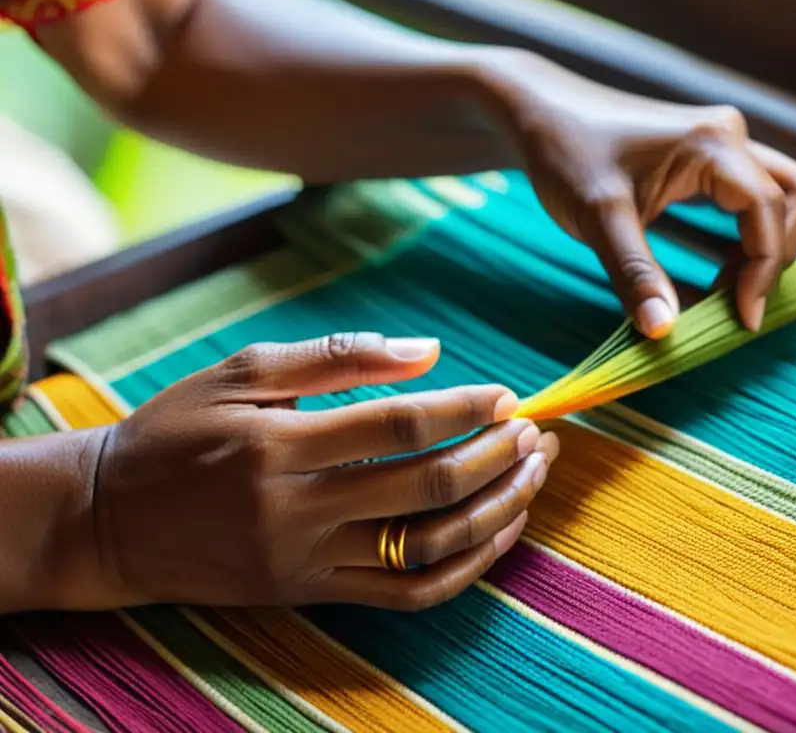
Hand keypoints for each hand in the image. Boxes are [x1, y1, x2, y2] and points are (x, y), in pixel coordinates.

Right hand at [76, 333, 556, 610]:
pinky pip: (405, 594)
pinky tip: (497, 534)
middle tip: (534, 434)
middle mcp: (295, 511)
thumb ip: (337, 356)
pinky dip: (463, 569)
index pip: (397, 425)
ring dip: (495, 512)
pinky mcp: (310, 594)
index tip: (505, 396)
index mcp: (277, 444)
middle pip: (425, 486)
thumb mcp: (240, 374)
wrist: (111, 521)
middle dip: (494, 457)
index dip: (462, 409)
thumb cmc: (175, 432)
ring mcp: (305, 562)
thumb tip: (428, 351)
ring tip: (531, 478)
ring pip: (427, 547)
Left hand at [489, 52, 795, 336]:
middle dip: (775, 257)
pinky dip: (744, 238)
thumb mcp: (596, 219)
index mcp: (712, 144)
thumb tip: (664, 330)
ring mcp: (719, 142)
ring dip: (763, 248)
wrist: (539, 112)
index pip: (769, 210)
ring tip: (725, 296)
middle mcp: (727, 136)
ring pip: (776, 197)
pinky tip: (715, 275)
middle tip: (736, 307)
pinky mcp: (705, 155)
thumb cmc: (564, 153)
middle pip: (791, 198)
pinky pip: (748, 199)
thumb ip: (634, 275)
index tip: (741, 321)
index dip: (765, 271)